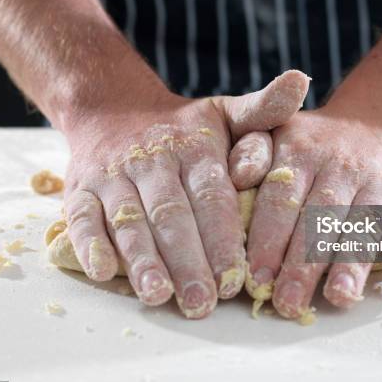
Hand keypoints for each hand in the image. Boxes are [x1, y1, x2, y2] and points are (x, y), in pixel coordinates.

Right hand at [62, 70, 309, 318]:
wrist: (114, 109)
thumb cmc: (183, 127)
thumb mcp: (225, 111)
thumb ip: (263, 109)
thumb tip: (301, 80)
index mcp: (193, 145)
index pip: (211, 193)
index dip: (223, 235)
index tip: (238, 276)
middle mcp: (152, 160)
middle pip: (171, 214)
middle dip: (188, 260)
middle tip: (204, 301)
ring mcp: (111, 176)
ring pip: (129, 220)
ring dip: (142, 260)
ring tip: (159, 295)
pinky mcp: (79, 191)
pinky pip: (81, 218)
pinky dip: (90, 245)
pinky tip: (105, 273)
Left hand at [241, 104, 381, 319]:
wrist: (375, 123)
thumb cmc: (313, 142)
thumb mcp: (276, 131)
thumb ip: (251, 154)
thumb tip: (235, 179)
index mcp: (300, 149)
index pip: (281, 198)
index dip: (268, 239)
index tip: (256, 278)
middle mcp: (341, 162)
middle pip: (320, 218)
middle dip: (303, 263)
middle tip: (288, 302)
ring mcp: (379, 178)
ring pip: (365, 224)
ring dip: (351, 262)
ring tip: (338, 297)